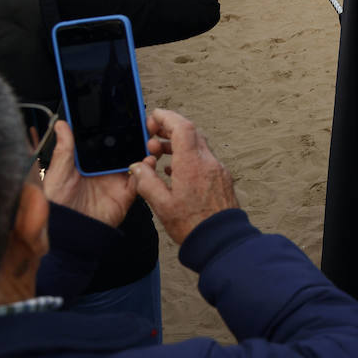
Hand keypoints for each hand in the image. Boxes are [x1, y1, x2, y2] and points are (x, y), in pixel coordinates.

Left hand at [43, 120, 140, 226]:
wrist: (69, 235)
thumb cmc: (57, 207)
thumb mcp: (58, 174)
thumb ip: (65, 149)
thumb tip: (62, 124)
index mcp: (89, 162)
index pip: (105, 140)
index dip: (117, 127)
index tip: (126, 112)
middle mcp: (105, 169)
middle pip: (125, 147)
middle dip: (137, 135)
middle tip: (146, 123)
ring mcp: (117, 181)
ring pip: (137, 160)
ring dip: (145, 149)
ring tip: (149, 140)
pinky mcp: (127, 194)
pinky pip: (141, 180)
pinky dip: (148, 170)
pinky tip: (149, 161)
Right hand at [129, 108, 239, 246]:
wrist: (221, 241)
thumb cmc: (192, 225)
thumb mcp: (161, 205)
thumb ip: (147, 182)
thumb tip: (137, 166)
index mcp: (192, 164)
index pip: (182, 128)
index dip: (168, 117)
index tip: (153, 116)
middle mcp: (208, 162)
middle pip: (191, 134)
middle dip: (169, 129)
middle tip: (150, 135)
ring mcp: (218, 170)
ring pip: (197, 146)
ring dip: (177, 144)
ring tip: (157, 153)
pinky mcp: (221, 179)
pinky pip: (203, 159)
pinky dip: (187, 157)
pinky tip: (174, 170)